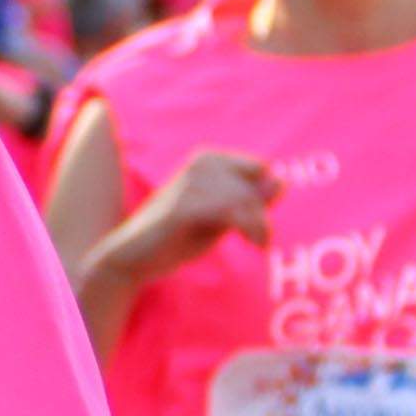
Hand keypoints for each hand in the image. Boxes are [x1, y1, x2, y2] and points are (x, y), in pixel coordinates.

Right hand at [121, 150, 281, 279]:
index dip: (263, 196)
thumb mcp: (222, 216)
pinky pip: (230, 211)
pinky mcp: (182, 207)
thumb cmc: (179, 236)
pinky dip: (247, 228)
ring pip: (245, 198)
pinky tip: (251, 244)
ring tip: (257, 244)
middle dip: (262, 214)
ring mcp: (190, 183)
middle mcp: (199, 163)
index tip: (260, 224)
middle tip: (261, 241)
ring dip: (258, 225)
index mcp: (208, 159)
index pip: (259, 168)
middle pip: (254, 184)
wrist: (134, 256)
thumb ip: (250, 199)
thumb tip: (281, 179)